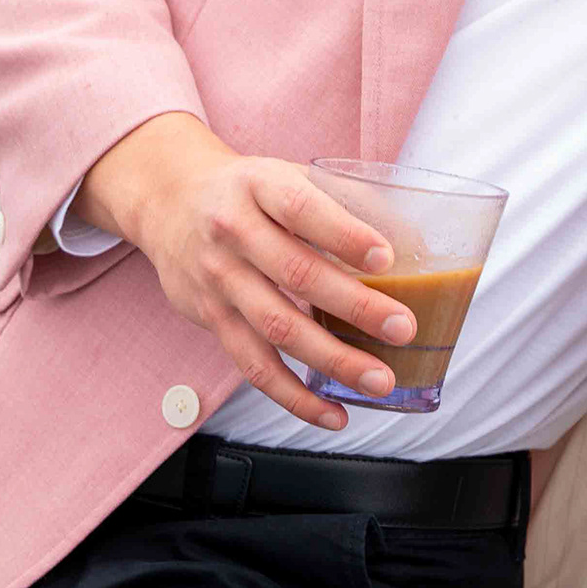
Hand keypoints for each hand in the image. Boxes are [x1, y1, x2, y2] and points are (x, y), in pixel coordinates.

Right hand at [71, 111, 411, 430]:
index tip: (387, 258)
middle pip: (295, 273)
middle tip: (403, 328)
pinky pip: (253, 366)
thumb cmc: (250, 192)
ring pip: (276, 327)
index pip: (301, 207)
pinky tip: (332, 413)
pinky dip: (294, 396)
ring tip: (379, 380)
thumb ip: (344, 203)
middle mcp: (233, 231)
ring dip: (332, 360)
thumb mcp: (287, 175)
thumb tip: (417, 244)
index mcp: (259, 185)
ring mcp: (219, 279)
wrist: (169, 202)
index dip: (344, 234)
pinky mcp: (211, 319)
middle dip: (355, 306)